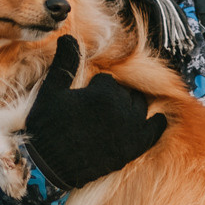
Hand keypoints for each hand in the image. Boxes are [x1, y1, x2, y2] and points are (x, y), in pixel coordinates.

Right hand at [22, 37, 168, 188]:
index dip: (95, 88)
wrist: (50, 167)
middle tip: (97, 108)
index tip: (84, 98)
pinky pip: (156, 128)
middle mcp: (123, 108)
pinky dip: (156, 121)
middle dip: (113, 96)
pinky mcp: (135, 147)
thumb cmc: (48, 127)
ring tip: (114, 115)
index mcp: (104, 92)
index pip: (108, 81)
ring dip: (129, 107)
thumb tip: (70, 37)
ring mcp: (132, 129)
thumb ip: (65, 62)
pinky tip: (151, 119)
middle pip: (125, 92)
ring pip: (139, 107)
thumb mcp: (51, 91)